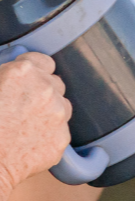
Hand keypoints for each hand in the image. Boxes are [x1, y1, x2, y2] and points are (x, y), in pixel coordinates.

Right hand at [0, 53, 70, 195]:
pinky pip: (61, 131)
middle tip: (22, 103)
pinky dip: (49, 133)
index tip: (26, 78)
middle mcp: (47, 90)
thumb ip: (4, 74)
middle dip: (41, 90)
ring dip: (50, 110)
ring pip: (63, 106)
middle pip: (55, 83)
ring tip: (26, 122)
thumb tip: (11, 68)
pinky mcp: (63, 139)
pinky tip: (29, 139)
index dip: (33, 70)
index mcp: (23, 72)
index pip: (43, 60)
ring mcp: (59, 116)